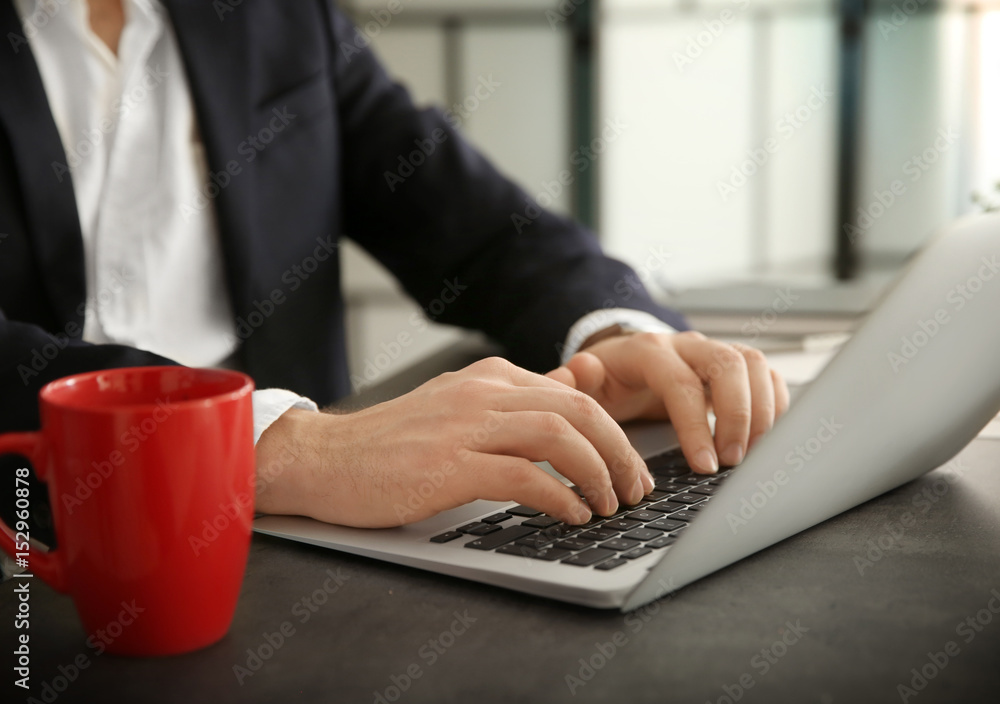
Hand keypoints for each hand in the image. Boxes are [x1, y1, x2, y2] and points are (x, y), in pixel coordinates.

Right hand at [254, 357, 653, 527]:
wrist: (323, 459)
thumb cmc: (392, 442)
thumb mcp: (462, 406)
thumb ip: (521, 396)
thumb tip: (579, 379)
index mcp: (490, 377)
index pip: (575, 395)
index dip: (614, 432)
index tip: (629, 467)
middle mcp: (482, 392)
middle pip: (578, 410)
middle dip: (620, 453)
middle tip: (635, 489)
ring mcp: (464, 427)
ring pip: (559, 436)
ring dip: (597, 474)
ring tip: (610, 505)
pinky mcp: (447, 466)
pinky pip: (523, 476)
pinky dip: (559, 497)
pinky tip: (572, 515)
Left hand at [545, 331, 789, 473]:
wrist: (620, 365)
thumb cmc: (604, 382)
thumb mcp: (582, 386)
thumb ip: (574, 382)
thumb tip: (577, 370)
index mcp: (645, 350)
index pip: (679, 382)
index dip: (696, 425)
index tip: (704, 466)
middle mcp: (684, 344)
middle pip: (727, 364)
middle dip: (737, 416)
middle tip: (733, 462)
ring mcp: (711, 351)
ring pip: (751, 364)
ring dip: (760, 410)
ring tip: (752, 455)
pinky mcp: (732, 364)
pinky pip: (765, 373)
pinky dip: (774, 403)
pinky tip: (767, 437)